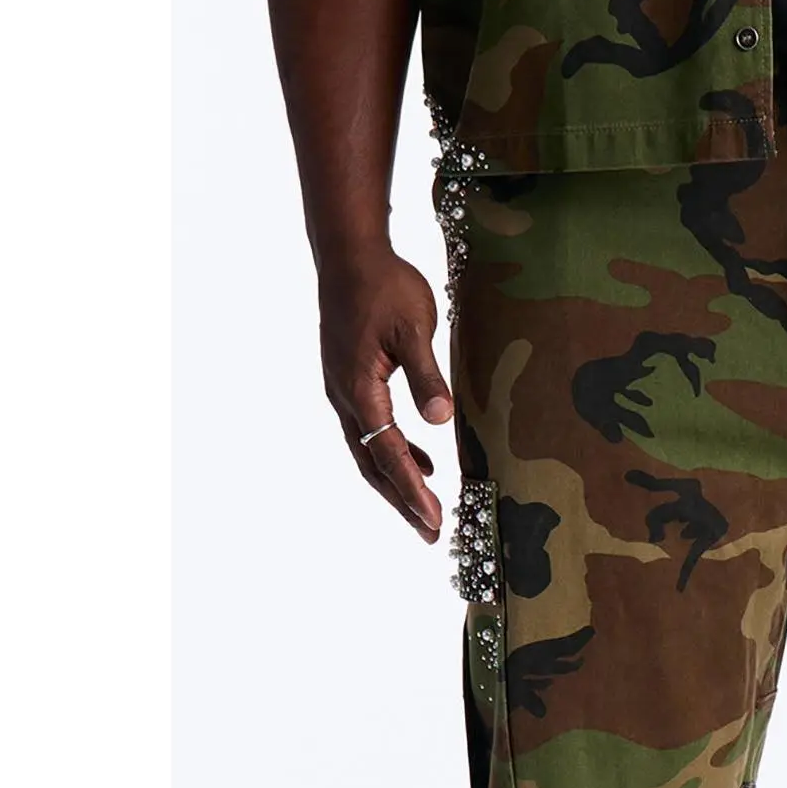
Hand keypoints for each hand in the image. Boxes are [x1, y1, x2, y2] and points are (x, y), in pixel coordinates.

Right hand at [318, 250, 452, 541]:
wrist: (349, 255)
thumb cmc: (384, 286)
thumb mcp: (414, 329)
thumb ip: (427, 376)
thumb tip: (441, 419)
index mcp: (360, 390)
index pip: (388, 454)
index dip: (411, 490)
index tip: (433, 520)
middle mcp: (346, 397)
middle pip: (372, 464)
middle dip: (402, 500)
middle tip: (431, 532)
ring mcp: (344, 390)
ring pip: (368, 450)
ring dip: (397, 481)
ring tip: (427, 508)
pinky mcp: (351, 381)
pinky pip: (371, 429)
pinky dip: (394, 453)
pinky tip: (423, 461)